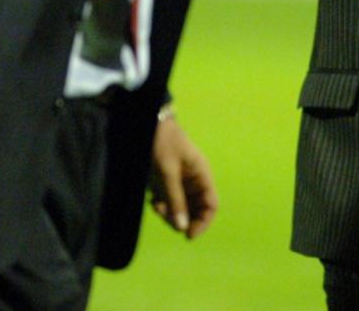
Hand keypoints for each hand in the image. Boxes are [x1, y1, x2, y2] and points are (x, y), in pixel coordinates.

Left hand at [149, 110, 217, 238]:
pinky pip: (169, 200)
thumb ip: (175, 199)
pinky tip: (153, 201)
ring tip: (157, 206)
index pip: (211, 204)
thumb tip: (183, 227)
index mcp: (202, 174)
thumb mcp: (167, 172)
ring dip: (170, 212)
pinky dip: (162, 205)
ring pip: (181, 206)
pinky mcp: (167, 180)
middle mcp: (194, 180)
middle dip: (183, 217)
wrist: (147, 122)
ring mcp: (180, 180)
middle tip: (166, 217)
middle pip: (196, 208)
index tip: (188, 235)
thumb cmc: (162, 142)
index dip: (203, 222)